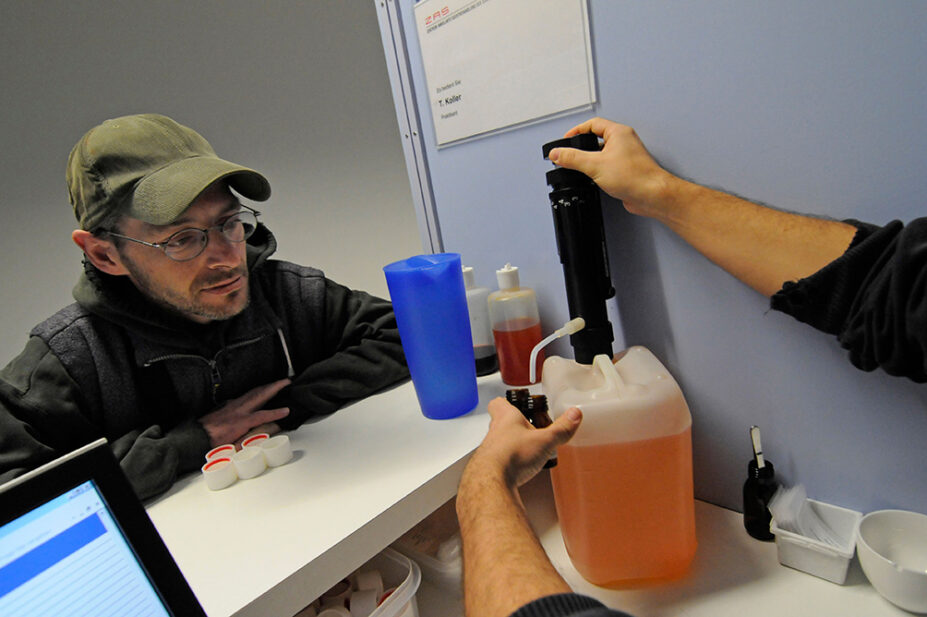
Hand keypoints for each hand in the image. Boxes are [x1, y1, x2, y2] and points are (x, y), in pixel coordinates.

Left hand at [199, 379, 290, 446]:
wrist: (196, 435)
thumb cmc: (212, 442)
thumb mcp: (232, 446)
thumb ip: (246, 442)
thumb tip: (258, 442)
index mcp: (241, 421)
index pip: (263, 415)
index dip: (276, 413)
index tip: (286, 410)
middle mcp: (238, 410)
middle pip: (259, 395)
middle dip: (274, 387)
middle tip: (285, 381)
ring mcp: (232, 406)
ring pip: (252, 393)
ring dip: (265, 387)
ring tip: (274, 384)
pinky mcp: (227, 406)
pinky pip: (244, 396)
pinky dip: (253, 392)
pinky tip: (254, 394)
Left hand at [468, 398, 581, 488]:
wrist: (492, 481)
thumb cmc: (512, 455)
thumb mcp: (545, 440)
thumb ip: (561, 428)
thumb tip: (574, 415)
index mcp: (506, 417)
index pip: (499, 402)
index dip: (508, 402)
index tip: (517, 403)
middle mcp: (495, 431)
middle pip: (501, 422)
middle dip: (515, 425)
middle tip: (529, 428)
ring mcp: (490, 449)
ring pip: (501, 441)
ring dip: (513, 444)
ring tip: (529, 450)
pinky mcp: (491, 467)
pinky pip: (501, 460)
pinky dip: (511, 462)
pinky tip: (523, 469)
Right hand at [548, 117, 671, 216]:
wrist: (651, 195)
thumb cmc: (635, 176)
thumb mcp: (595, 165)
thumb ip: (572, 158)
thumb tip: (557, 153)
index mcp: (618, 132)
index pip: (592, 124)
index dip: (576, 131)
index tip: (566, 140)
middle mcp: (623, 141)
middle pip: (596, 138)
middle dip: (582, 147)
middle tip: (570, 154)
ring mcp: (626, 156)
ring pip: (602, 153)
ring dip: (590, 160)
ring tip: (582, 168)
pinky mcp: (626, 170)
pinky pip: (607, 165)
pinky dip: (598, 171)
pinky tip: (595, 179)